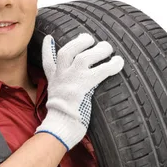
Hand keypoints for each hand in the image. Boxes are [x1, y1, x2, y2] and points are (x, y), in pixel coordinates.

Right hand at [35, 33, 123, 150]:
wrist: (59, 127)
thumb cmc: (61, 120)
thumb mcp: (55, 101)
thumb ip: (60, 93)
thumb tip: (68, 96)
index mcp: (54, 81)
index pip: (47, 61)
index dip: (47, 49)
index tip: (49, 39)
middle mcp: (61, 77)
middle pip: (67, 51)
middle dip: (79, 42)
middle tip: (90, 39)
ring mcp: (72, 80)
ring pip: (85, 56)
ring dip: (99, 50)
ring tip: (108, 48)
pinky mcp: (84, 86)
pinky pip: (101, 70)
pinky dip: (112, 65)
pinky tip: (119, 62)